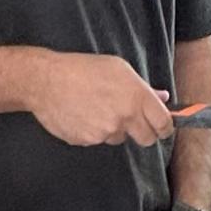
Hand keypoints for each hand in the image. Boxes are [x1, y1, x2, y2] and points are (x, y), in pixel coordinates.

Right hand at [27, 52, 173, 147]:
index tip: (162, 128)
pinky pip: (98, 140)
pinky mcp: (87, 141)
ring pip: (119, 138)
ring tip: (97, 108)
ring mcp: (104, 132)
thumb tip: (162, 97)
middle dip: (144, 132)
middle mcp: (123, 118)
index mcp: (136, 97)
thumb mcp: (118, 69)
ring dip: (115, 128)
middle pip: (146, 139)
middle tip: (133, 121)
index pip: (163, 124)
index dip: (165, 128)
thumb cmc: (82, 69)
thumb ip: (143, 87)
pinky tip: (83, 113)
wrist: (46, 81)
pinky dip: (94, 131)